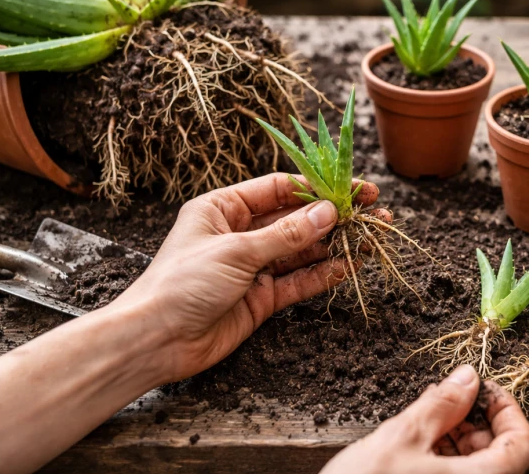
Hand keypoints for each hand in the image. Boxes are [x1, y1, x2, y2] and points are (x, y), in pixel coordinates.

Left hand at [110, 173, 381, 382]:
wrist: (156, 341)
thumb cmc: (181, 284)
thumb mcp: (236, 251)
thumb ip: (286, 234)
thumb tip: (328, 212)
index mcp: (223, 209)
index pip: (279, 189)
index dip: (318, 187)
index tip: (354, 188)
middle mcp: (240, 233)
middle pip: (296, 218)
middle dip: (334, 215)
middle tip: (373, 211)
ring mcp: (252, 266)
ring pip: (302, 250)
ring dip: (335, 244)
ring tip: (371, 238)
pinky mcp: (261, 297)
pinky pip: (298, 280)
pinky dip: (324, 273)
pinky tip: (350, 265)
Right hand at [321, 365, 528, 473]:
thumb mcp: (403, 438)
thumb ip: (441, 405)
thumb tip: (467, 378)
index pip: (523, 443)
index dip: (507, 409)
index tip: (482, 389)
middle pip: (501, 455)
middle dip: (476, 421)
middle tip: (447, 400)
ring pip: (477, 468)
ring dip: (458, 439)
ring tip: (425, 420)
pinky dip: (444, 460)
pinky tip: (418, 444)